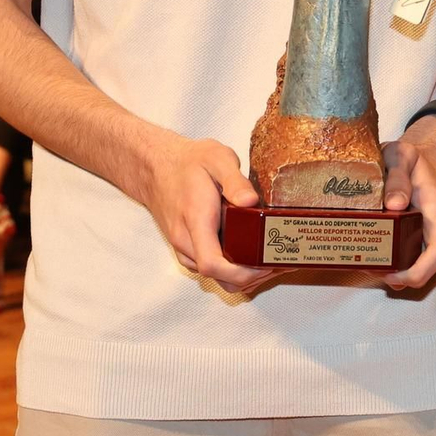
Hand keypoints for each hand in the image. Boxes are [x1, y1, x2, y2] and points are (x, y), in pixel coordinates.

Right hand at [142, 134, 280, 293]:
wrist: (156, 167)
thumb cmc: (187, 163)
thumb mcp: (216, 158)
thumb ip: (235, 180)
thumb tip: (251, 201)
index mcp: (195, 221)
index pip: (212, 264)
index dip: (241, 273)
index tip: (265, 266)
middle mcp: (186, 241)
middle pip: (219, 277)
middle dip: (251, 277)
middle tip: (279, 262)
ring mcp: (185, 248)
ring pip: (216, 277)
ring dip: (244, 276)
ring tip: (270, 259)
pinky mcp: (188, 249)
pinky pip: (212, 269)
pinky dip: (233, 269)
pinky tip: (251, 255)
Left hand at [379, 119, 435, 289]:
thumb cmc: (415, 155)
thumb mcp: (400, 156)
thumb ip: (396, 178)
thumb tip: (394, 205)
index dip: (418, 272)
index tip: (393, 276)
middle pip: (434, 264)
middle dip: (408, 276)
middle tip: (377, 272)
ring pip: (433, 261)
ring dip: (410, 269)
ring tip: (379, 265)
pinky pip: (431, 253)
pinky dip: (414, 260)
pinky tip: (392, 258)